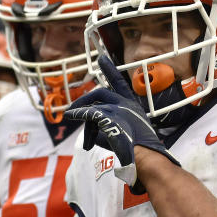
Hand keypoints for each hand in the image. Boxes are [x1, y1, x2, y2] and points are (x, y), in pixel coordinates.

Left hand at [64, 55, 178, 193]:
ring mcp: (118, 109)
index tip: (102, 58)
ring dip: (83, 116)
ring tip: (77, 127)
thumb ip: (108, 128)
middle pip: (101, 94)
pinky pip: (88, 114)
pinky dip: (78, 114)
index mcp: (133, 106)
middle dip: (85, 100)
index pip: (120, 84)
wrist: (146, 158)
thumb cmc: (139, 152)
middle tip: (73, 109)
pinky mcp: (109, 117)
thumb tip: (92, 131)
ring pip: (94, 109)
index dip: (110, 70)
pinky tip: (70, 116)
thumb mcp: (124, 135)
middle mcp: (126, 104)